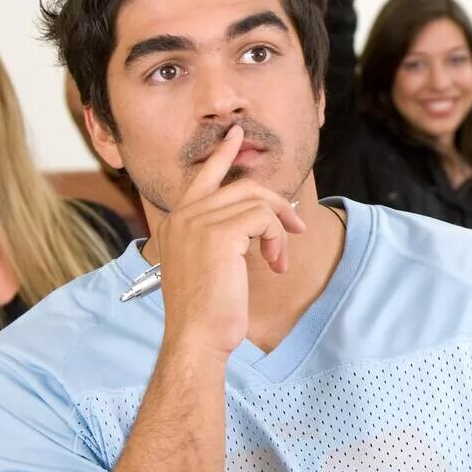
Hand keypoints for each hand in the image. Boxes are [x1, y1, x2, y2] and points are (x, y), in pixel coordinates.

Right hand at [156, 126, 307, 359]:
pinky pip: (262, 218)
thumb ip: (221, 238)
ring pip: (256, 201)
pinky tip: (274, 263)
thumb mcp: (209, 267)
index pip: (203, 178)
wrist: (196, 337)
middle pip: (241, 186)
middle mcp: (182, 217)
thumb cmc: (206, 312)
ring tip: (279, 257)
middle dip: (275, 203)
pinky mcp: (218, 233)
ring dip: (278, 229)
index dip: (223, 154)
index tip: (237, 134)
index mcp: (175, 223)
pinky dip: (276, 239)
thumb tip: (258, 220)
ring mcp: (197, 222)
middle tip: (295, 226)